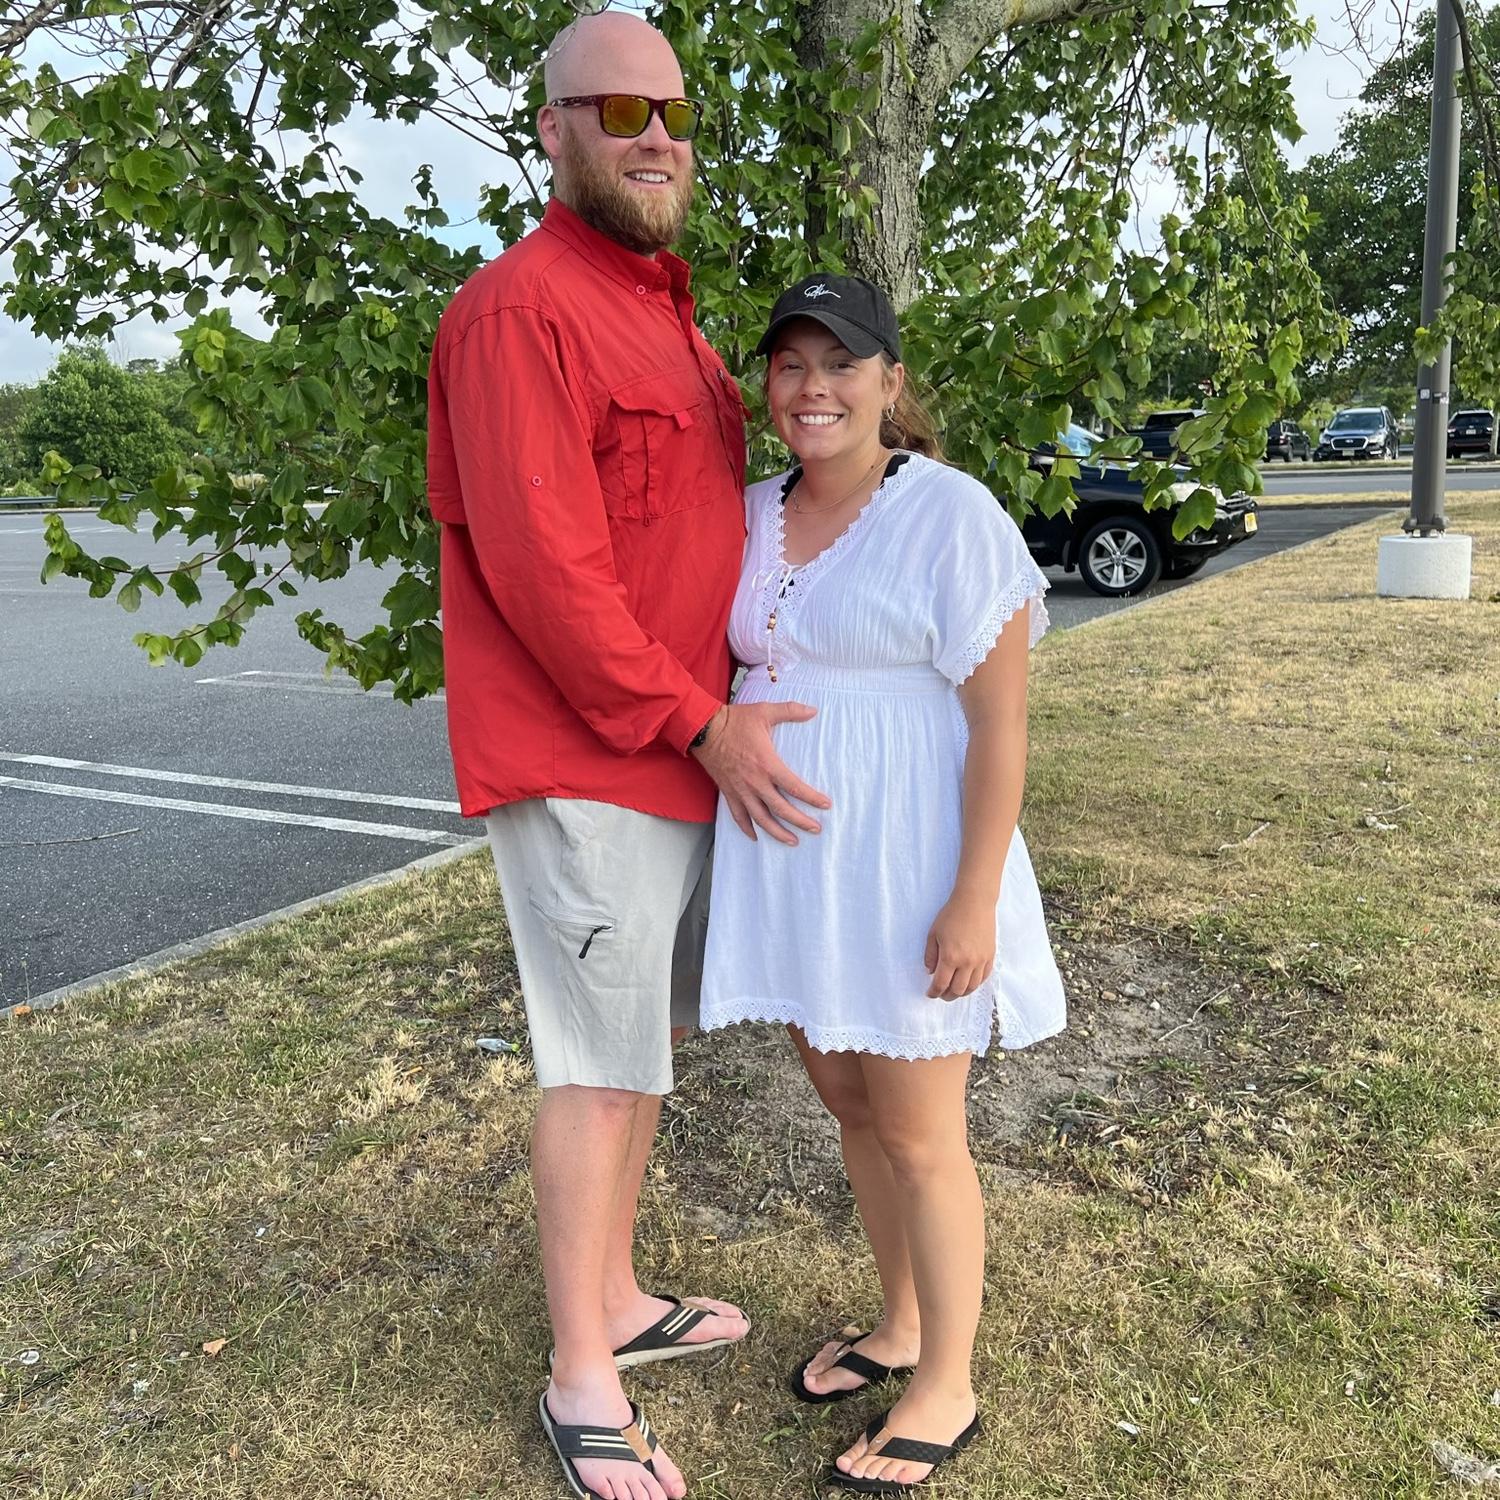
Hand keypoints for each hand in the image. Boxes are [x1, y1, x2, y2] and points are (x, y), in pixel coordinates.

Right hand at [691, 702, 830, 845]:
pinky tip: (756, 837)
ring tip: (792, 841)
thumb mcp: (765, 711)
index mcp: (767, 764)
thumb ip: (790, 711)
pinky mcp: (728, 792)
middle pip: (781, 809)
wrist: (703, 728)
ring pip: (761, 819)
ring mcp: (740, 790)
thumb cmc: (734, 720)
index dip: (812, 798)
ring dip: (777, 832)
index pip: (795, 787)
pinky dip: (747, 829)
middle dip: (800, 822)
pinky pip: (738, 816)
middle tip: (816, 829)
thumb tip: (813, 710)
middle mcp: (755, 782)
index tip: (825, 805)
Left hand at [924, 890, 996, 999]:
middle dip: (947, 995)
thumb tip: (931, 972)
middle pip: (957, 990)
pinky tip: (968, 982)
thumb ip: (930, 955)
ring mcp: (981, 961)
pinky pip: (983, 978)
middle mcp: (967, 962)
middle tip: (941, 994)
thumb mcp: (933, 934)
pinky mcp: (990, 956)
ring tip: (954, 990)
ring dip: (961, 992)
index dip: (934, 992)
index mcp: (950, 957)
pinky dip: (975, 984)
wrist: (974, 903)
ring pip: (972, 987)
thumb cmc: (951, 915)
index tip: (930, 993)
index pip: (941, 983)